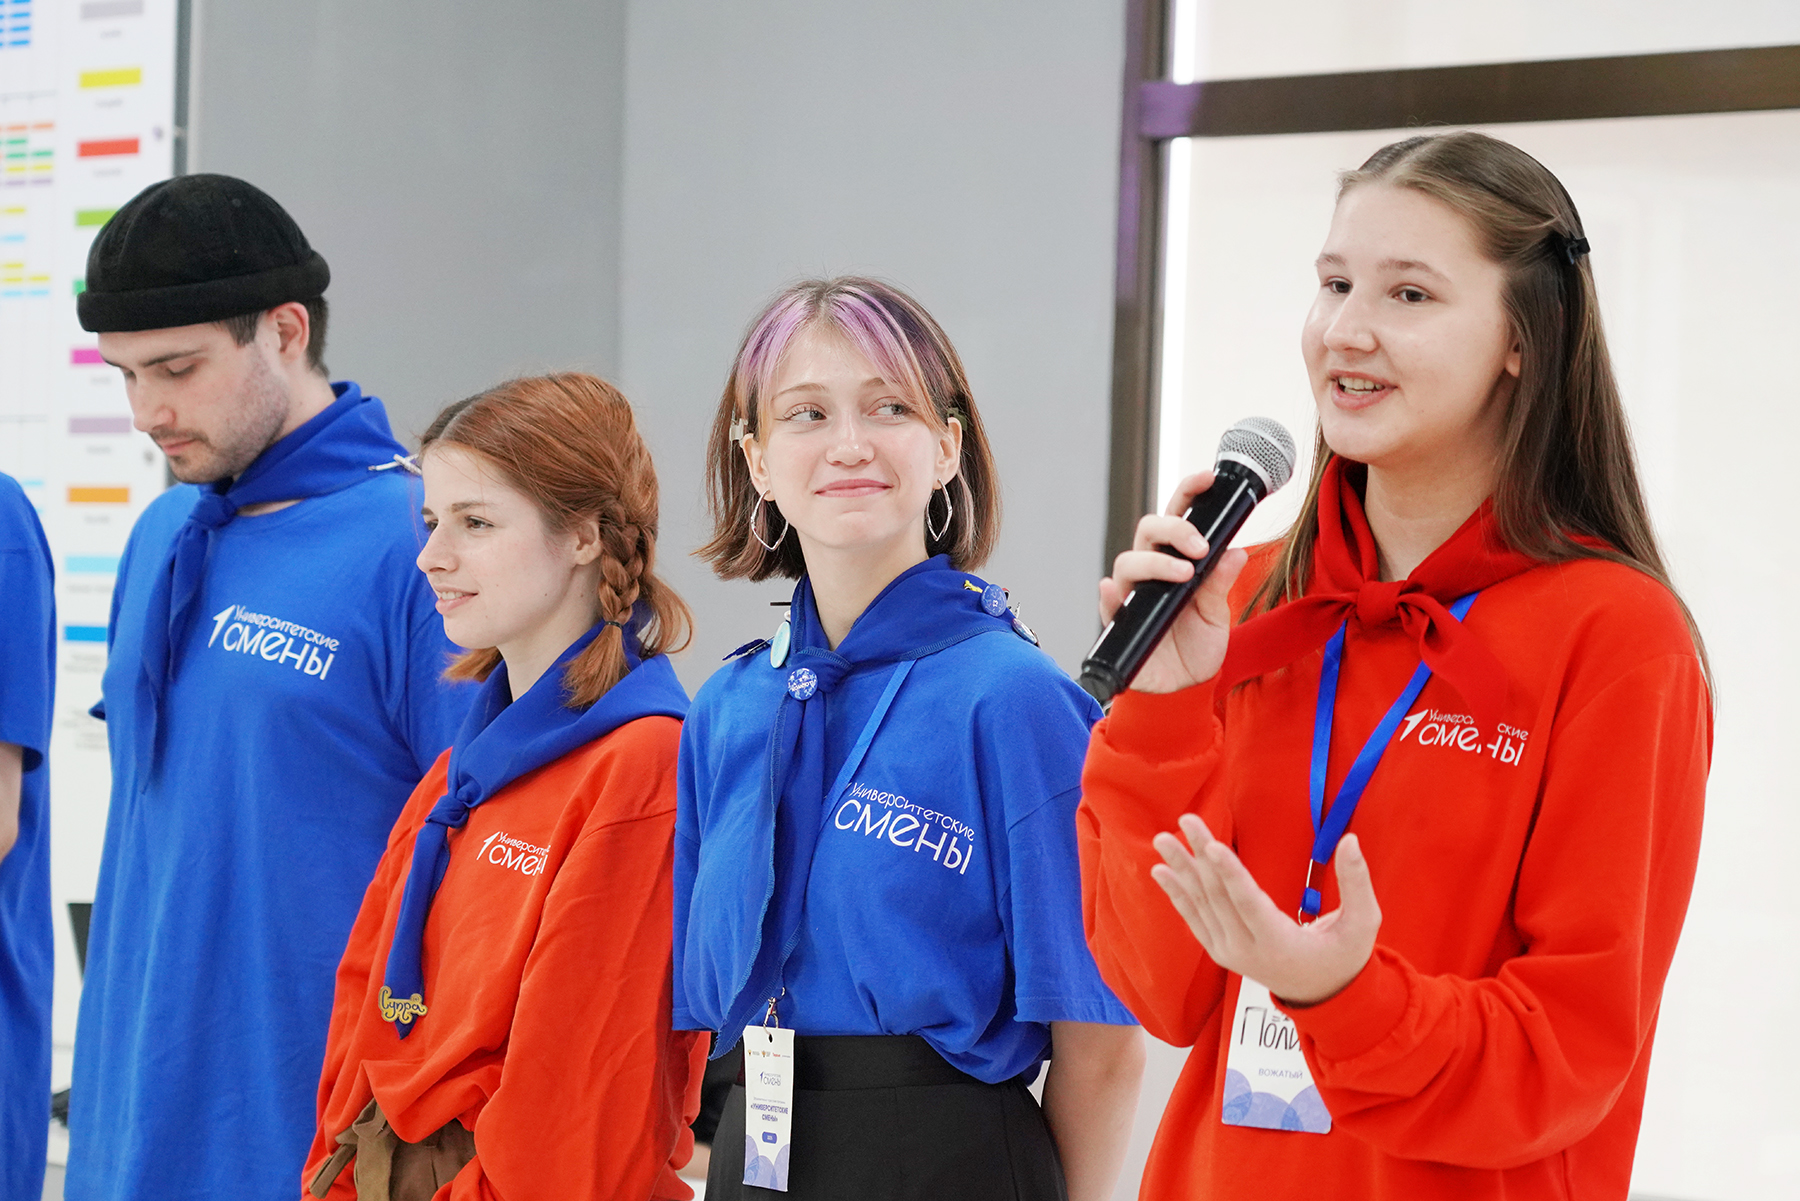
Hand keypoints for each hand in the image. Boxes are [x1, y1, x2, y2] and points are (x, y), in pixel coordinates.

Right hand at [1097, 472, 1248, 693]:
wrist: (1182, 690)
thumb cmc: (1196, 649)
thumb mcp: (1217, 615)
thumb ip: (1221, 583)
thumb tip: (1235, 551)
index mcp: (1177, 561)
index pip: (1178, 516)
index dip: (1189, 492)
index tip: (1208, 477)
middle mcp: (1152, 572)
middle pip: (1148, 530)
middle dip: (1173, 529)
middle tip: (1199, 546)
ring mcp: (1133, 595)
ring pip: (1129, 561)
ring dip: (1155, 562)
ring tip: (1183, 574)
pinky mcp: (1120, 623)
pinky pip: (1108, 605)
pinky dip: (1108, 596)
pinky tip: (1115, 592)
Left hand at [1149, 813, 1379, 1004]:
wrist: (1323, 998)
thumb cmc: (1346, 957)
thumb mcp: (1363, 924)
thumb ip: (1357, 882)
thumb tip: (1350, 840)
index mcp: (1280, 943)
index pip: (1249, 904)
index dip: (1229, 874)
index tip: (1210, 846)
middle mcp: (1247, 950)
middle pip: (1219, 897)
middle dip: (1199, 857)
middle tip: (1184, 821)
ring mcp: (1229, 952)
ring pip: (1202, 905)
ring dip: (1181, 870)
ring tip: (1162, 840)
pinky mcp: (1220, 951)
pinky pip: (1195, 919)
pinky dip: (1177, 894)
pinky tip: (1161, 871)